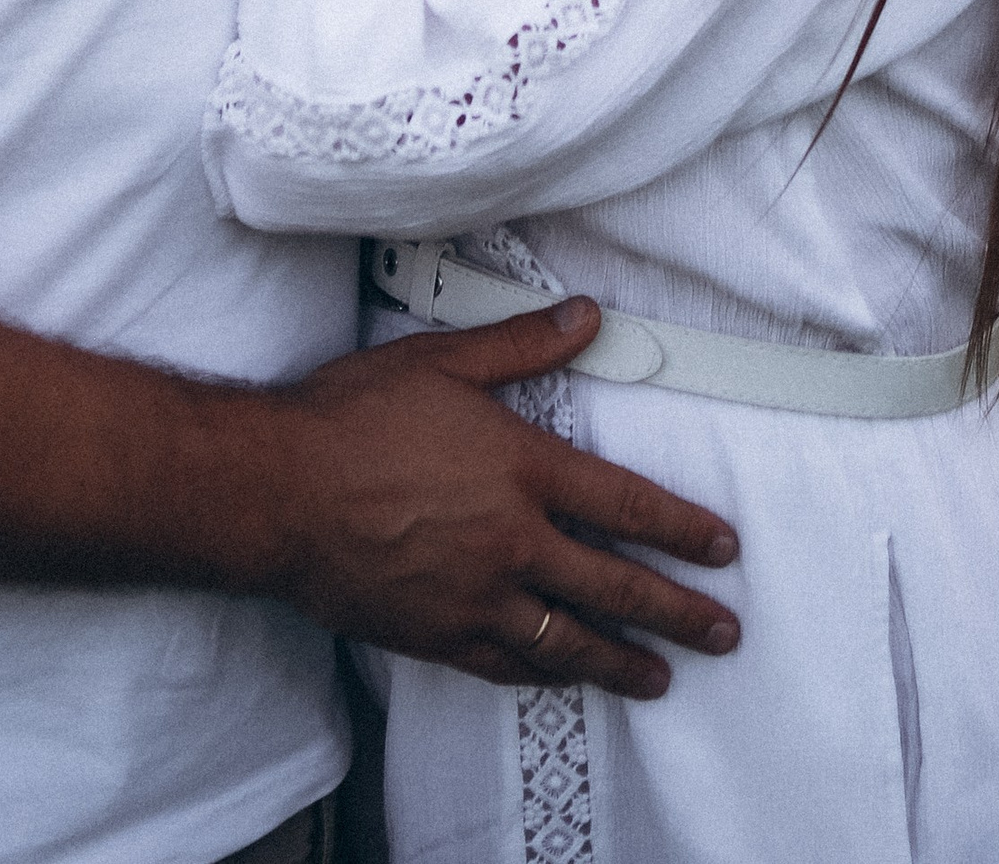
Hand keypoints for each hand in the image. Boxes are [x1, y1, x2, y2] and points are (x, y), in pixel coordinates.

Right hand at [268, 297, 740, 698]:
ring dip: (623, 662)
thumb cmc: (351, 417)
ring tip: (660, 678)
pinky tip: (564, 680)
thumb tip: (589, 317)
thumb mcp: (442, 361)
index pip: (626, 505)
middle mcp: (511, 543)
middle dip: (678, 613)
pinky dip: (546, 676)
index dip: (683, 529)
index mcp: (521, 470)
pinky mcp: (436, 635)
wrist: (274, 492)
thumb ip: (522, 343)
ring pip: (569, 641)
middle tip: (723, 632)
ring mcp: (475, 598)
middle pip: (616, 585)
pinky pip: (507, 667)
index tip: (723, 549)